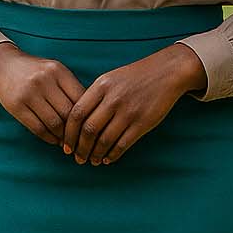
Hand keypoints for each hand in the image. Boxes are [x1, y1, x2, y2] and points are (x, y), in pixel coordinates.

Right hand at [0, 41, 85, 144]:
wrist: (5, 65)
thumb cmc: (37, 72)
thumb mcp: (56, 72)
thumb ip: (71, 89)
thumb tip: (90, 117)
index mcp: (58, 71)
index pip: (80, 99)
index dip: (87, 116)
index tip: (90, 128)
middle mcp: (44, 80)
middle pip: (68, 113)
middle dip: (76, 130)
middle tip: (81, 140)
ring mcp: (29, 93)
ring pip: (54, 123)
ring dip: (63, 137)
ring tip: (68, 142)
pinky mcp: (17, 106)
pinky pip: (38, 128)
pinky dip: (49, 138)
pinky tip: (54, 140)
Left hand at [61, 42, 207, 164]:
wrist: (166, 72)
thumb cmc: (135, 76)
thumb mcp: (110, 79)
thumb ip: (93, 96)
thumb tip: (76, 121)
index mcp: (101, 86)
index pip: (76, 114)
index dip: (68, 133)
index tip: (66, 145)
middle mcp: (112, 99)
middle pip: (88, 130)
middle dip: (80, 148)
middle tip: (78, 158)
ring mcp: (128, 112)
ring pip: (104, 140)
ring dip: (95, 154)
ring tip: (92, 160)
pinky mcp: (142, 123)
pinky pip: (123, 144)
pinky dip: (113, 155)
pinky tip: (108, 158)